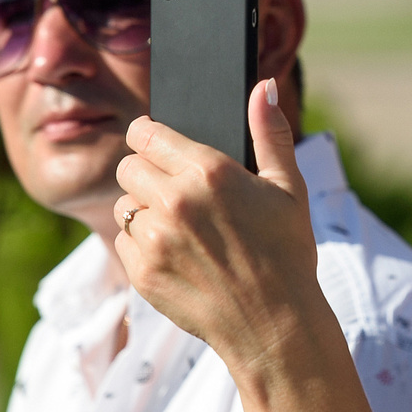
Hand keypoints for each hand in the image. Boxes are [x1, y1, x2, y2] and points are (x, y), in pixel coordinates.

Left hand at [113, 81, 330, 374]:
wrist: (273, 325)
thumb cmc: (287, 254)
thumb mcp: (289, 188)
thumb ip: (270, 133)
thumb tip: (263, 86)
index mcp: (209, 172)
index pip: (146, 133)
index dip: (149, 136)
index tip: (155, 143)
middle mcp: (175, 201)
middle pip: (127, 166)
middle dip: (146, 172)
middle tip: (173, 190)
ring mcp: (154, 239)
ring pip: (123, 205)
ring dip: (143, 210)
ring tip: (179, 227)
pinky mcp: (141, 272)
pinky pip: (123, 241)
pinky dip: (141, 245)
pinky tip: (176, 255)